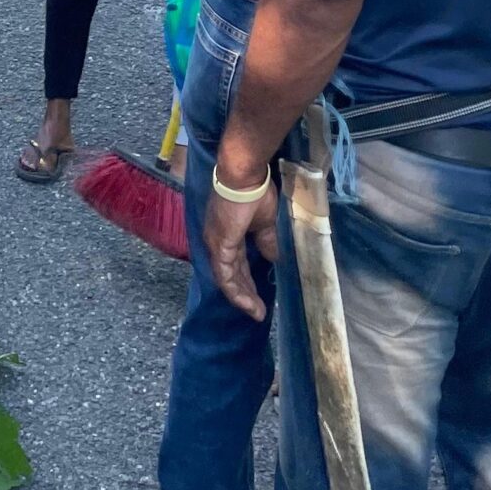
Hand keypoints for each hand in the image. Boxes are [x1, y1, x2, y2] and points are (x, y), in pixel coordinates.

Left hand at [203, 175, 280, 321]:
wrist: (245, 176)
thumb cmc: (255, 193)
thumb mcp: (265, 223)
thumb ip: (266, 241)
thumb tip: (273, 258)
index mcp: (227, 233)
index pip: (236, 263)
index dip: (247, 281)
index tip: (260, 297)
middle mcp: (217, 240)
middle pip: (231, 274)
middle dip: (246, 294)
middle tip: (259, 311)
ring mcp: (216, 243)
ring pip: (227, 279)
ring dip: (243, 298)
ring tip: (257, 313)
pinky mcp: (219, 246)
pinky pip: (225, 276)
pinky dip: (237, 293)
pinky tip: (249, 304)